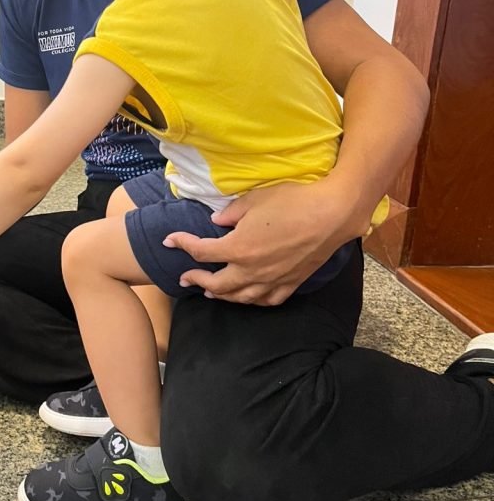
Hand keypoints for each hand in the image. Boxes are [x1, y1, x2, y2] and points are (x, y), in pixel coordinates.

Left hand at [163, 178, 361, 305]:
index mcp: (238, 248)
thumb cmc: (292, 201)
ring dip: (221, 295)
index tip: (169, 240)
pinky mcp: (290, 284)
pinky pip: (266, 300)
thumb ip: (231, 214)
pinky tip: (246, 297)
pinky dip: (251, 300)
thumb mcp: (254, 199)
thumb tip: (217, 223)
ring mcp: (271, 281)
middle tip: (185, 276)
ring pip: (239, 297)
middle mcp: (251, 271)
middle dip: (196, 279)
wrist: (331, 215)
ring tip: (210, 291)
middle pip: (216, 283)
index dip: (182, 244)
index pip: (201, 251)